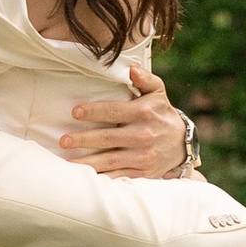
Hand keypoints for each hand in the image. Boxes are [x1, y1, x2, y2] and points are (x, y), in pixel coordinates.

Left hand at [59, 63, 194, 179]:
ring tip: (67, 163)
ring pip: (110, 160)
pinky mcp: (142, 172)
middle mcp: (143, 135)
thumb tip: (131, 69)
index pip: (114, 111)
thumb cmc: (162, 114)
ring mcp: (142, 156)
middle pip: (108, 138)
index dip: (93, 111)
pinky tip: (85, 177)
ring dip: (87, 162)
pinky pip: (118, 176)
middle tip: (63, 140)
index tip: (75, 112)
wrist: (182, 145)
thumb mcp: (158, 93)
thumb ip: (145, 79)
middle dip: (84, 140)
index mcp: (144, 113)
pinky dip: (101, 178)